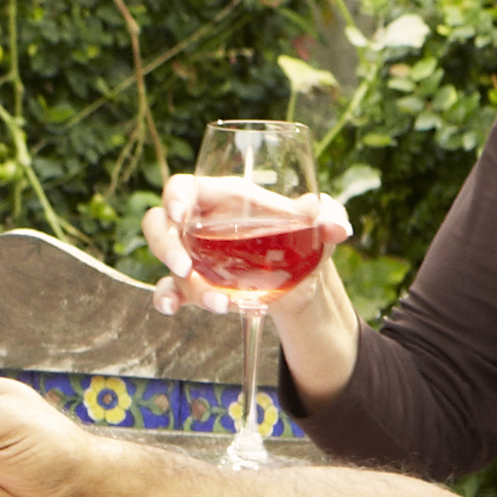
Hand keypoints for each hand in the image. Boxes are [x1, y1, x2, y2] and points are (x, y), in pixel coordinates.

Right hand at [137, 192, 354, 315]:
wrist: (302, 280)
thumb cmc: (304, 238)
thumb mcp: (320, 224)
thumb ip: (330, 216)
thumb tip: (338, 227)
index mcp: (224, 197)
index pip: (183, 187)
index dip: (174, 197)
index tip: (179, 214)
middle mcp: (201, 224)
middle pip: (159, 223)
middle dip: (165, 245)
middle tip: (184, 266)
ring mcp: (194, 256)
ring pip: (167, 263)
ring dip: (183, 284)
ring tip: (219, 303)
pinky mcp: (195, 285)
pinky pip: (168, 290)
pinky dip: (166, 300)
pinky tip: (174, 310)